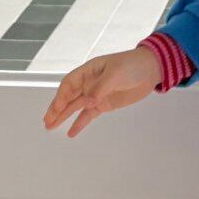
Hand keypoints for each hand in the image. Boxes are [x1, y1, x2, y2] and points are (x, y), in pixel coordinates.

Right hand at [42, 47, 161, 137]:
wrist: (151, 70)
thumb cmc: (132, 65)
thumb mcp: (116, 73)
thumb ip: (100, 88)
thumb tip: (87, 102)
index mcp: (89, 71)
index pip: (70, 83)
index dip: (61, 95)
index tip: (57, 108)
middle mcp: (89, 83)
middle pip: (69, 96)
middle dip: (57, 108)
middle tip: (47, 122)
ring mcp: (96, 94)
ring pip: (76, 106)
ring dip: (63, 116)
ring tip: (50, 127)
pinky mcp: (104, 104)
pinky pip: (88, 114)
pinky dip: (80, 123)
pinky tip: (71, 132)